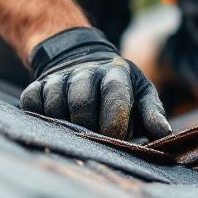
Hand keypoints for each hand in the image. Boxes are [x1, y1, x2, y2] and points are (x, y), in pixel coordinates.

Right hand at [21, 27, 171, 140]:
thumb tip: (164, 134)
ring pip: (55, 104)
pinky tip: (53, 120)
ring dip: (64, 123)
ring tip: (75, 130)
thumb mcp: (140, 93)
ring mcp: (60, 77)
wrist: (81, 59)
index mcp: (115, 73)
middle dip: (88, 127)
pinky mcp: (38, 84)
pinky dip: (40, 115)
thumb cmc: (118, 87)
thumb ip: (152, 113)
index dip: (115, 123)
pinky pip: (32, 103)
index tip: (115, 139)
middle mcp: (86, 71)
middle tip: (94, 137)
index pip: (114, 97)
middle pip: (81, 103)